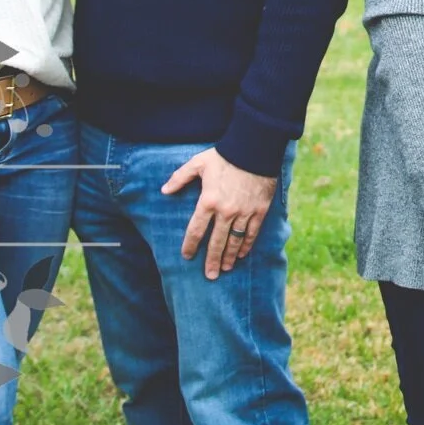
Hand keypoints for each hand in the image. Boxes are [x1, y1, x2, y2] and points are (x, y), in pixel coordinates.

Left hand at [163, 149, 278, 279]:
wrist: (254, 149)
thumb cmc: (224, 156)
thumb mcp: (198, 163)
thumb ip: (180, 178)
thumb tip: (164, 191)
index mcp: (208, 201)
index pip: (196, 230)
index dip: (190, 245)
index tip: (187, 256)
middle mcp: (225, 211)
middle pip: (216, 242)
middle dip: (212, 261)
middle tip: (210, 275)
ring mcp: (244, 212)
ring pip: (235, 241)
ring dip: (229, 256)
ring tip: (225, 268)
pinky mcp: (259, 210)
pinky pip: (252, 232)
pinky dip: (246, 245)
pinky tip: (242, 254)